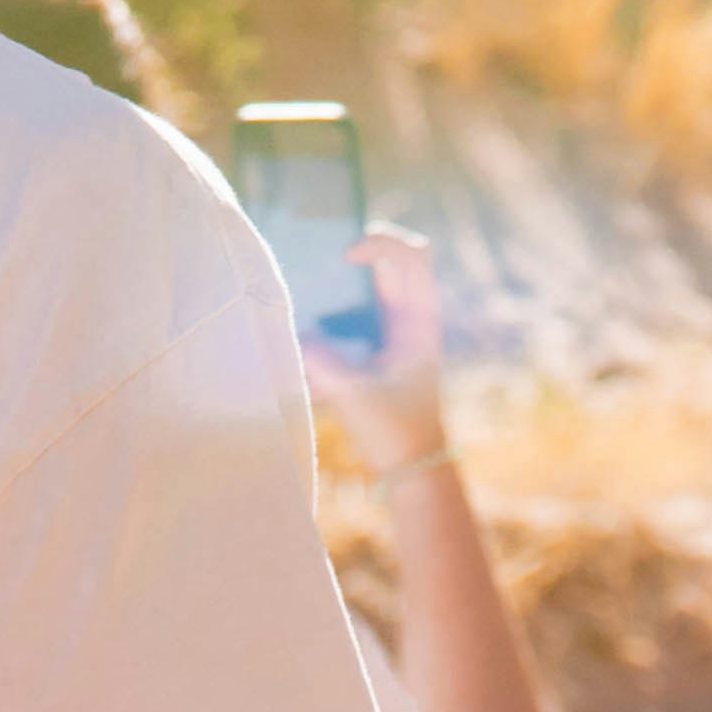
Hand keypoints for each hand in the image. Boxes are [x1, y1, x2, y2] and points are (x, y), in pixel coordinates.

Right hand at [309, 218, 448, 473]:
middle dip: (357, 253)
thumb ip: (320, 359)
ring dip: (345, 282)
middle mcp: (414, 318)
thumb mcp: (353, 393)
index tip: (345, 257)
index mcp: (419, 319)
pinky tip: (313, 329)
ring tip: (311, 292)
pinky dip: (338, 309)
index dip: (380, 241)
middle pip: (394, 260)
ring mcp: (400, 333)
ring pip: (375, 285)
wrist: (415, 470)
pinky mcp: (384, 350)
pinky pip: (362, 312)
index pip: (413, 253)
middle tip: (321, 263)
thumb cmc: (394, 432)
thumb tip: (292, 333)